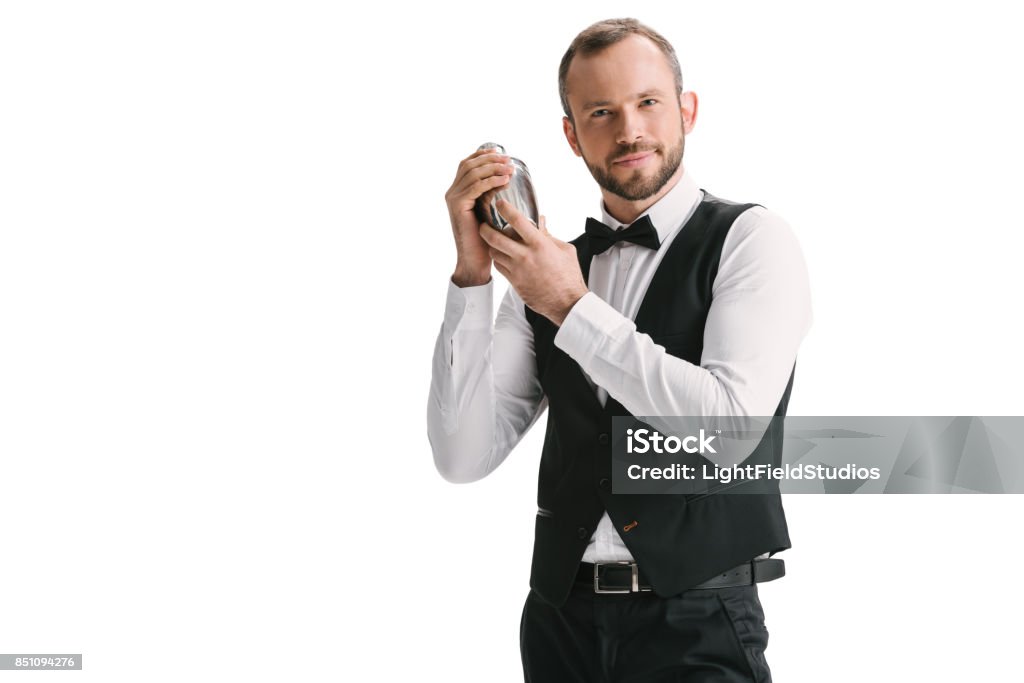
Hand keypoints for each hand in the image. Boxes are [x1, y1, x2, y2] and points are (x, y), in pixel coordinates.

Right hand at [444, 148, 515, 286]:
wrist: (476, 260)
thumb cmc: (486, 239)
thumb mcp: (489, 211)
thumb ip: (492, 195)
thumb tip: (509, 179)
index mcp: (458, 191)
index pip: (467, 164)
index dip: (482, 155)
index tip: (500, 152)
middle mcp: (452, 192)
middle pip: (469, 165)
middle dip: (490, 159)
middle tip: (509, 160)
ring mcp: (453, 198)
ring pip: (473, 173)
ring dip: (493, 168)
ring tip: (510, 169)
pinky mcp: (458, 206)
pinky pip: (475, 187)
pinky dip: (491, 181)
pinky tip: (504, 181)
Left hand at [479, 199, 588, 325]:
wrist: (567, 303)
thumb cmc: (569, 276)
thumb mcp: (565, 250)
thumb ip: (549, 236)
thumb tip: (541, 223)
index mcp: (540, 245)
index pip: (518, 221)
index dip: (506, 209)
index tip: (500, 203)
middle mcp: (526, 256)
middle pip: (495, 238)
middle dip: (485, 229)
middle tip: (483, 224)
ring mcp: (518, 271)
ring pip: (494, 253)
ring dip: (491, 245)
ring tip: (492, 240)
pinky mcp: (514, 283)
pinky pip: (499, 267)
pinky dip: (498, 259)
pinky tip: (501, 255)